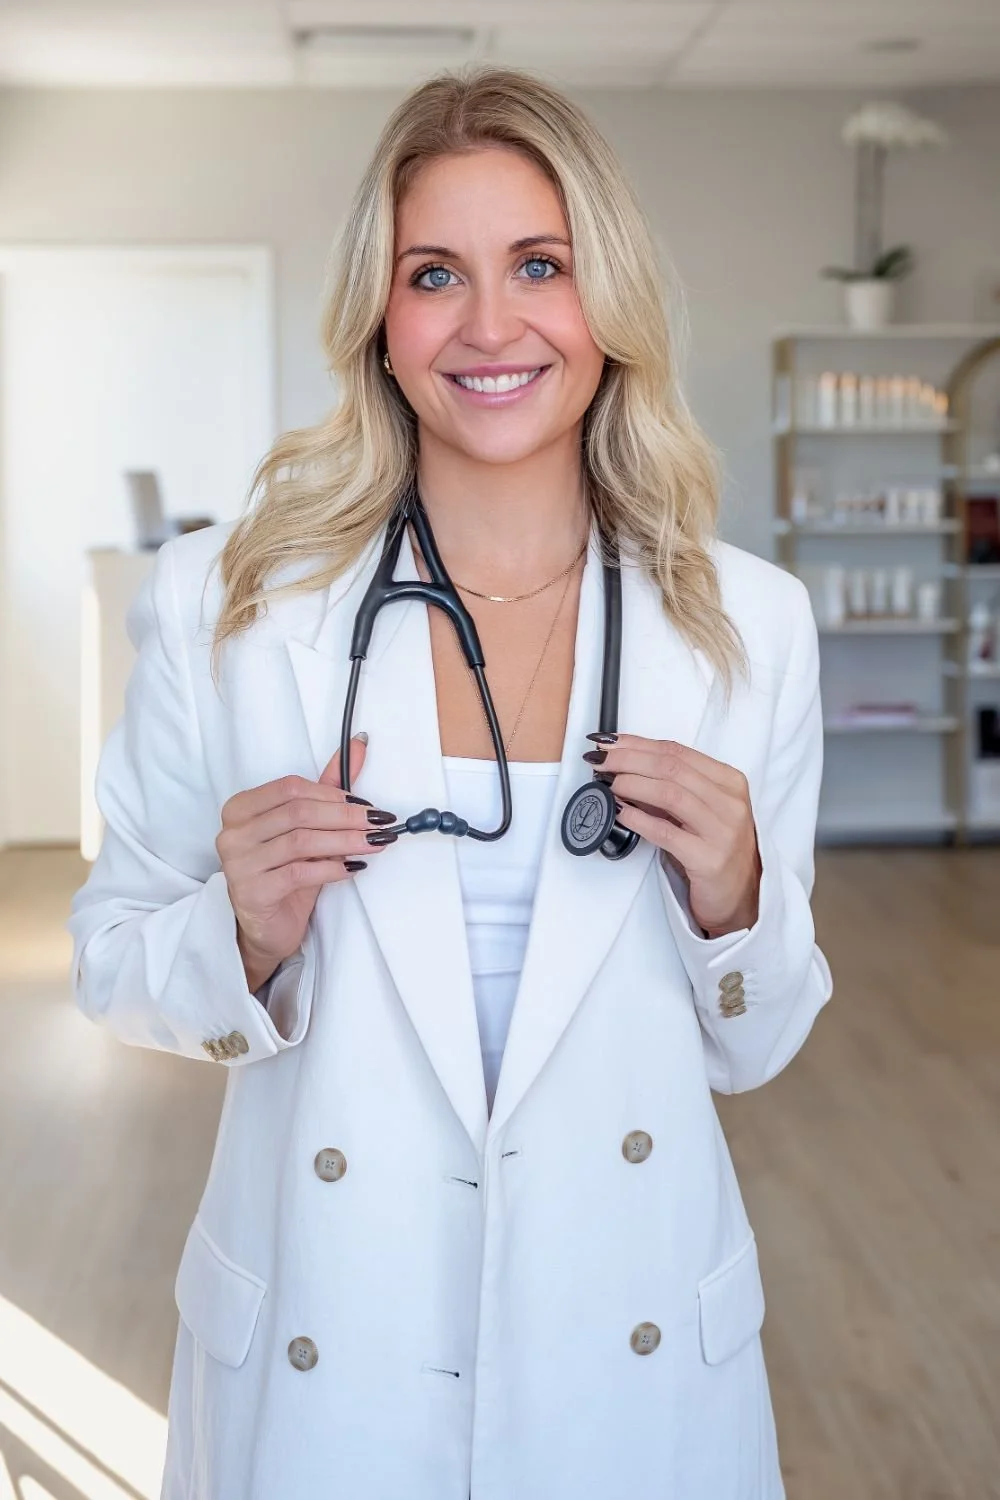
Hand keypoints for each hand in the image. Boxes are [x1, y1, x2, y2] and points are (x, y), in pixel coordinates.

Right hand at [216, 736, 396, 989]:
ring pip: (301, 842)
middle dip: (346, 817)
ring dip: (346, 841)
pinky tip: (354, 867)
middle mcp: (233, 833)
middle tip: (380, 822)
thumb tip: (360, 745)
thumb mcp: (306, 828)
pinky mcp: (252, 893)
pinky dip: (332, 868)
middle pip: (298, 813)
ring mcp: (238, 864)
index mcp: (241, 808)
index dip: (332, 794)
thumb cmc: (285, 873)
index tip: (366, 803)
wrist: (267, 928)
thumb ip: (328, 787)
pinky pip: (299, 873)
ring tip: (375, 843)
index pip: (290, 789)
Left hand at [584, 734, 761, 937]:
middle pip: (672, 768)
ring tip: (608, 784)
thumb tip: (625, 766)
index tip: (610, 743)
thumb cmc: (716, 849)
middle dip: (629, 760)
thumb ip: (673, 787)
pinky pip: (666, 833)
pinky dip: (639, 819)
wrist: (739, 896)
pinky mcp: (709, 860)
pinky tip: (621, 813)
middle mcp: (730, 803)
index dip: (638, 744)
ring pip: (670, 794)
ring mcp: (723, 832)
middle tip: (601, 761)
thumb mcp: (701, 810)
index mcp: (730, 782)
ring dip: (632, 784)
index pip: (678, 752)